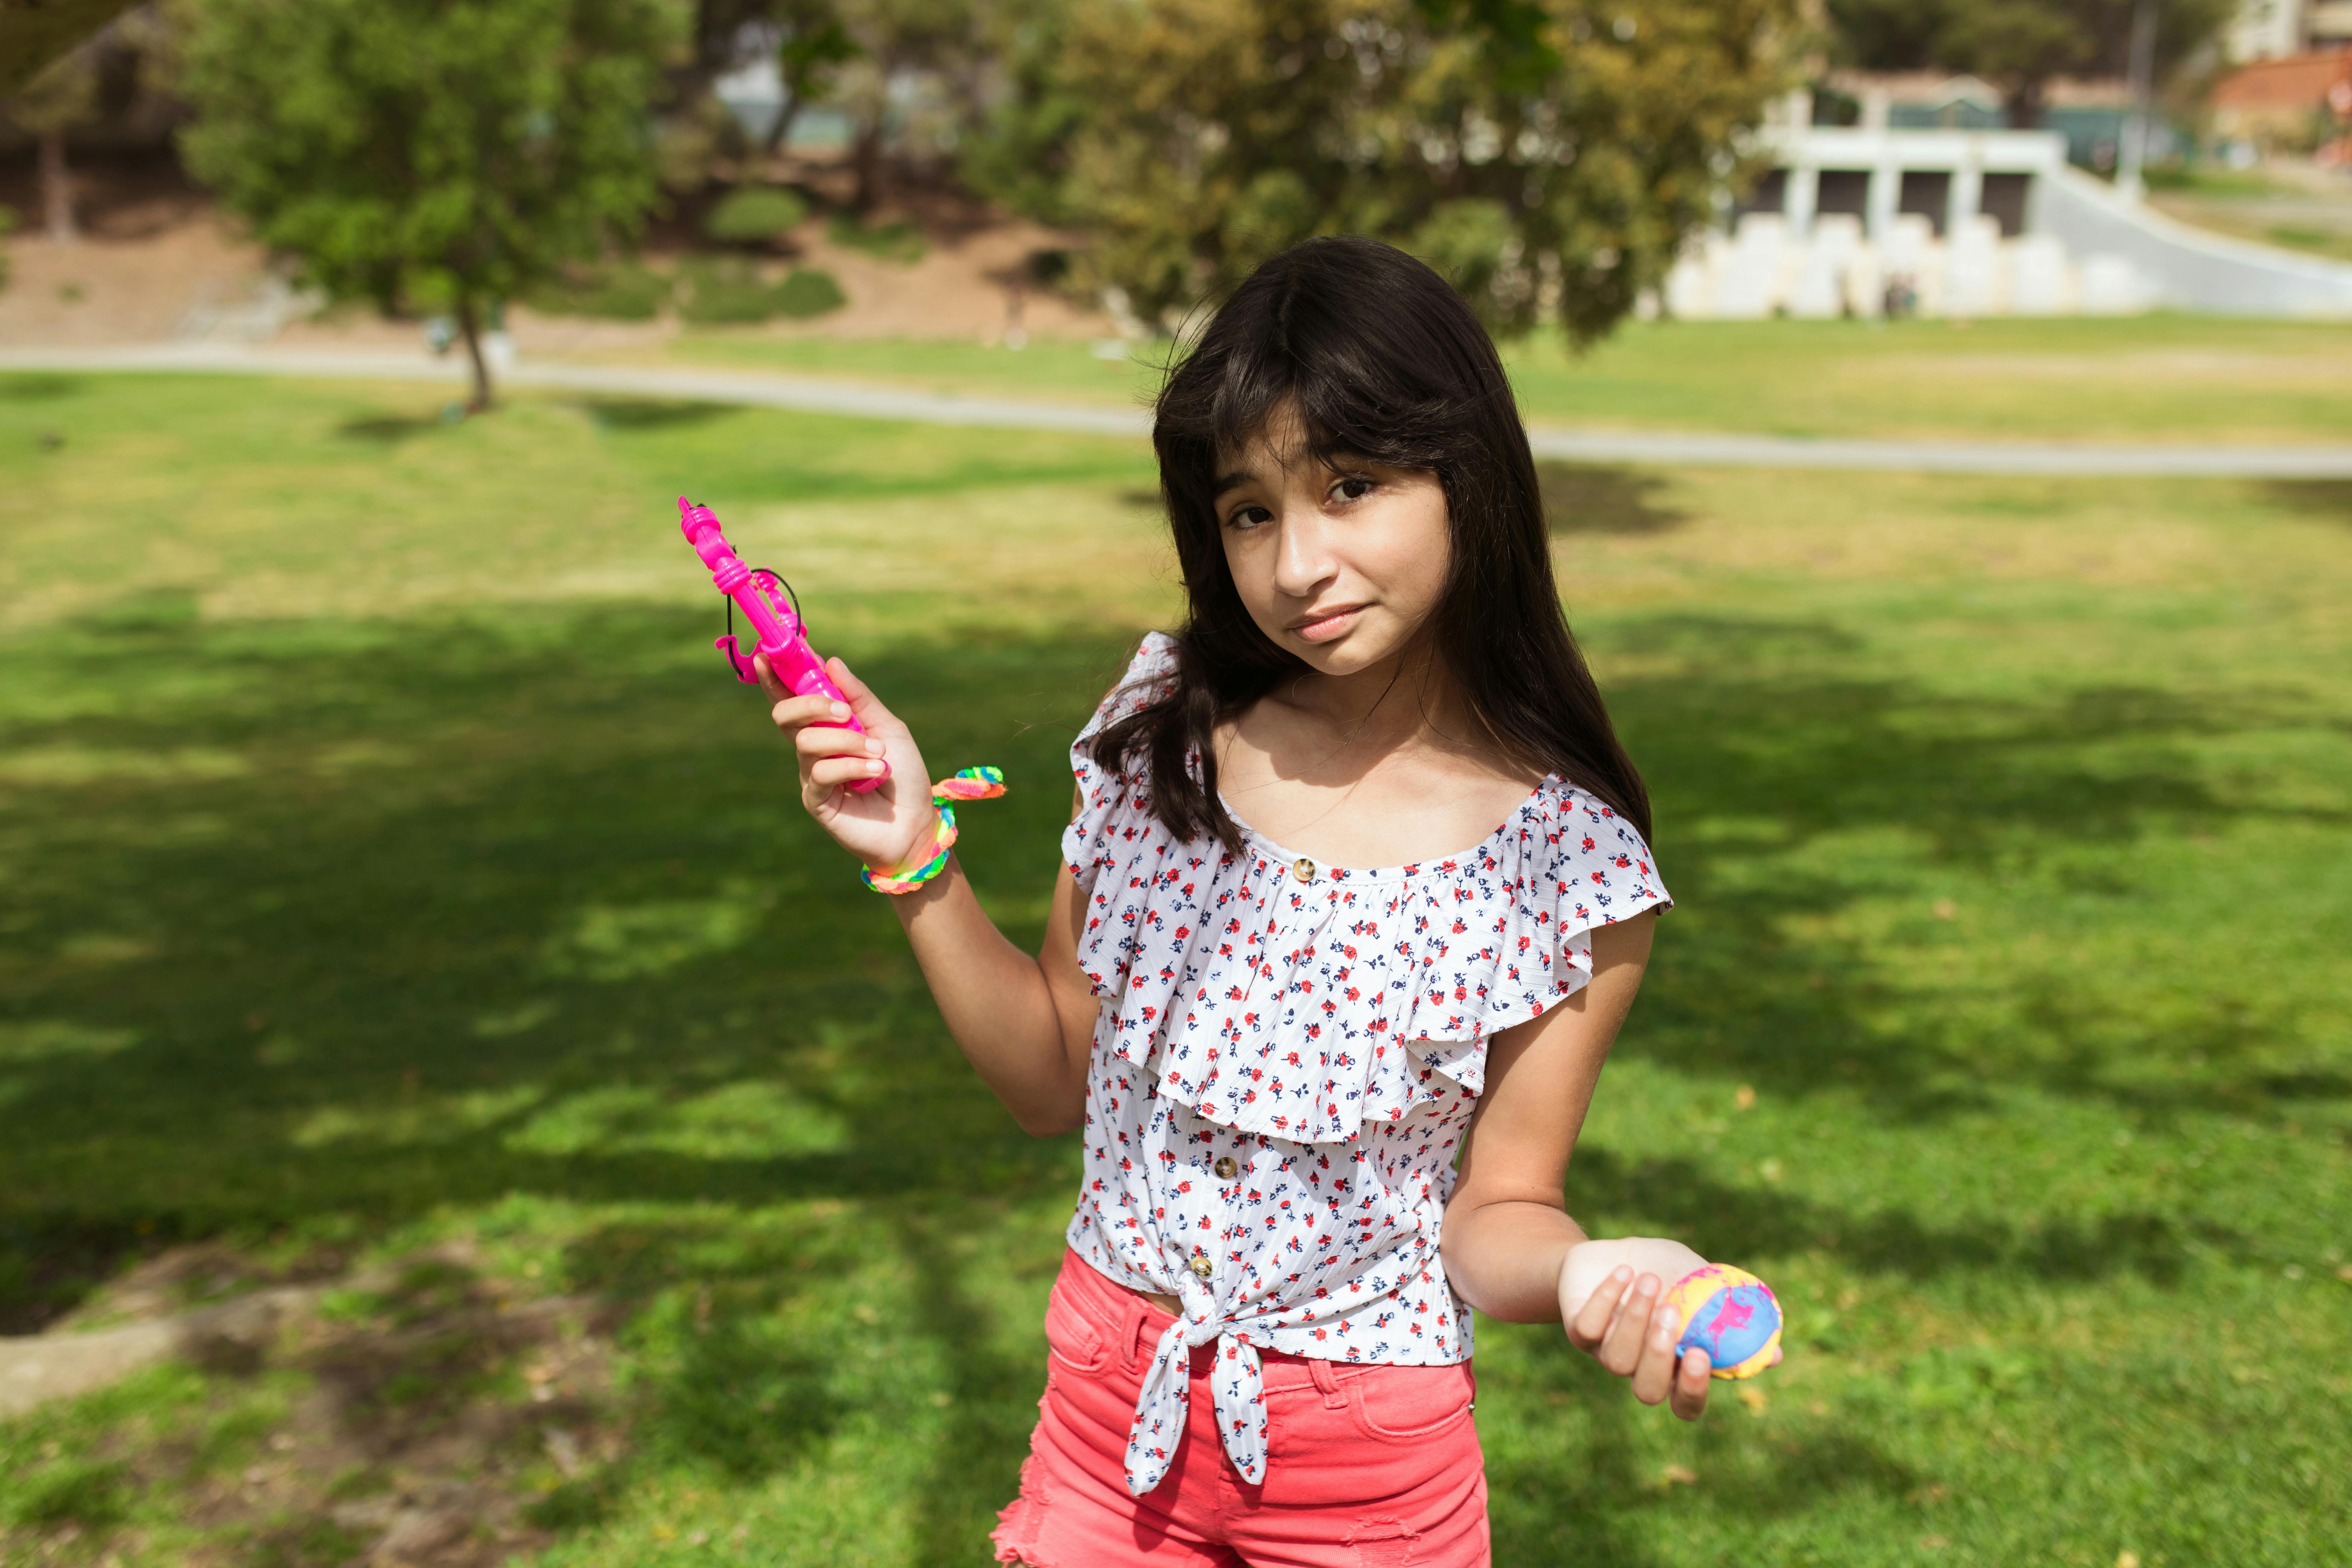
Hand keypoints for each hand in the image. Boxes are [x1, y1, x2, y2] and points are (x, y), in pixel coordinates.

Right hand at [756, 653, 937, 874]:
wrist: (917, 822)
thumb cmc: (904, 774)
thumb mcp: (887, 727)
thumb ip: (859, 696)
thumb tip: (830, 660)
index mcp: (827, 726)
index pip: (792, 696)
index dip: (776, 676)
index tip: (769, 653)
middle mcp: (813, 748)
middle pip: (784, 715)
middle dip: (810, 703)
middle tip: (843, 711)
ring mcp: (811, 774)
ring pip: (807, 741)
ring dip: (847, 741)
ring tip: (880, 756)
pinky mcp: (816, 800)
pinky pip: (821, 772)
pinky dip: (853, 766)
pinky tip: (877, 774)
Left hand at [1558, 1238, 1712, 1420]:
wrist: (1612, 1254)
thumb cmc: (1665, 1271)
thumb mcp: (1700, 1282)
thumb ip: (1727, 1312)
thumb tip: (1775, 1354)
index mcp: (1674, 1366)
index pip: (1686, 1404)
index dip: (1692, 1390)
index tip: (1700, 1354)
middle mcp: (1639, 1368)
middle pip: (1648, 1390)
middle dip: (1660, 1354)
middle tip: (1671, 1311)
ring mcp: (1606, 1353)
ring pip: (1618, 1359)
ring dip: (1635, 1317)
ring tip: (1650, 1279)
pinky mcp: (1579, 1332)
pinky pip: (1589, 1327)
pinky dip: (1607, 1297)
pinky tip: (1624, 1272)